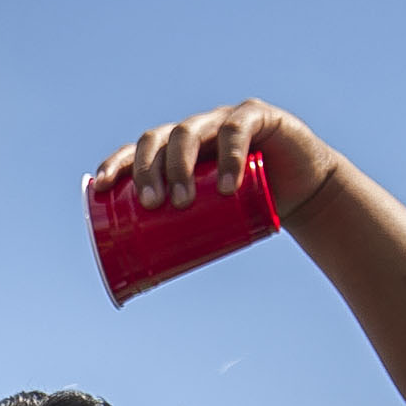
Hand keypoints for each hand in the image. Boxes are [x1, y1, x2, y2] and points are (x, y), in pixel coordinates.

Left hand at [92, 99, 338, 219]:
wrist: (303, 191)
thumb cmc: (247, 210)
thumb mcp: (209, 224)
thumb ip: (179, 241)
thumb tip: (135, 289)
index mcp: (176, 150)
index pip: (138, 149)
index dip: (117, 162)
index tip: (102, 187)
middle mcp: (195, 129)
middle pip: (159, 139)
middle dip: (149, 170)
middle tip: (154, 206)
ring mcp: (223, 119)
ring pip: (189, 132)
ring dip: (181, 166)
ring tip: (183, 203)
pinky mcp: (258, 117)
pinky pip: (237, 130)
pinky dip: (229, 156)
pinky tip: (227, 184)